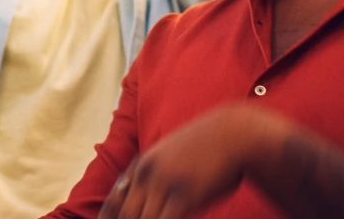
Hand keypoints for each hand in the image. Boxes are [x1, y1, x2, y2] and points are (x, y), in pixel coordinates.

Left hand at [102, 105, 287, 218]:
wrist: (233, 133)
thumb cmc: (208, 149)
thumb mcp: (173, 157)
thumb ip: (156, 176)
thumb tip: (147, 202)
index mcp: (142, 165)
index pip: (114, 200)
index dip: (110, 217)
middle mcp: (147, 173)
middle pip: (125, 214)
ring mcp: (164, 183)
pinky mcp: (184, 195)